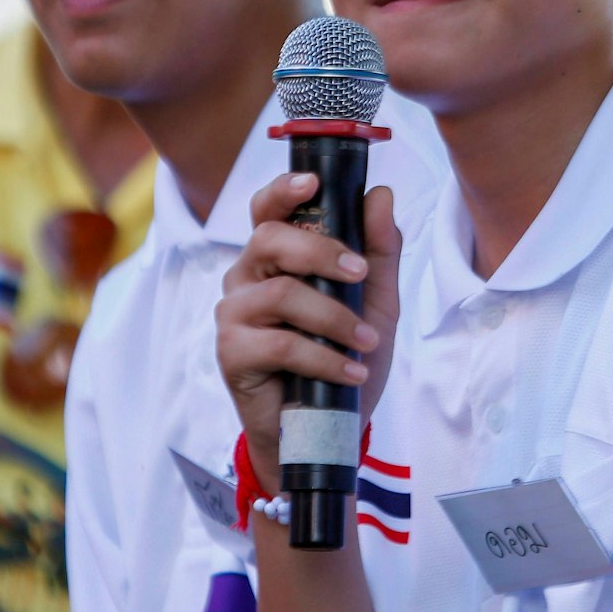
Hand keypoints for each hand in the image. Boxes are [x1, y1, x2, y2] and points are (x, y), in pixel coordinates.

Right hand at [216, 173, 402, 485]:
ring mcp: (235, 313)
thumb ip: (378, 250)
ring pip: (281, 293)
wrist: (329, 428)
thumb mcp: (375, 301)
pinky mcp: (232, 353)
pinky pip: (280, 343)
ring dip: (334, 317)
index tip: (313, 182)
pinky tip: (351, 371)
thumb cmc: (344, 356)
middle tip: (359, 274)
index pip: (268, 209)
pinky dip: (325, 357)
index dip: (284, 190)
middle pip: (271, 238)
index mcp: (277, 256)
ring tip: (369, 342)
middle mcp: (248, 276)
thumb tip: (380, 194)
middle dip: (321, 250)